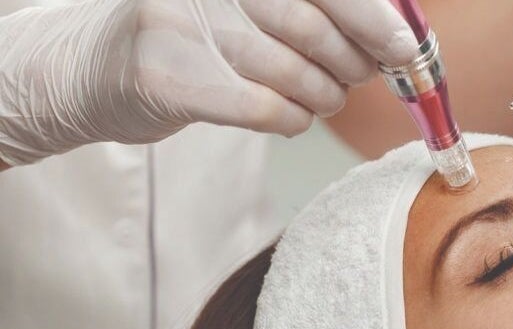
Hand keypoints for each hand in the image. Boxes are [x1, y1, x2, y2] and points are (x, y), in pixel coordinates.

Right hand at [0, 0, 419, 165]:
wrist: (95, 71)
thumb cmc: (192, 37)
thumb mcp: (246, 5)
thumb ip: (309, 8)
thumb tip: (393, 28)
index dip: (370, 16)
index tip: (404, 45)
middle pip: (310, 26)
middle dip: (352, 61)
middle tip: (361, 76)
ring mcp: (182, 25)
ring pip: (292, 73)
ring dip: (324, 96)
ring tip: (324, 98)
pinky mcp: (169, 78)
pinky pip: (265, 109)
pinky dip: (293, 119)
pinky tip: (289, 114)